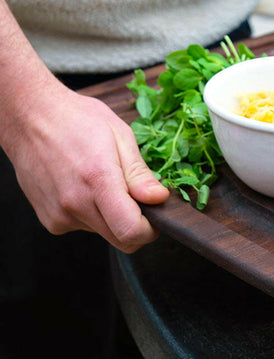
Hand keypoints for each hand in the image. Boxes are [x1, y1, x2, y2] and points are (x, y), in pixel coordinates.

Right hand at [2, 73, 169, 252]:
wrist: (31, 119)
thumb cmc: (77, 119)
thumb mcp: (120, 135)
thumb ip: (139, 173)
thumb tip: (158, 198)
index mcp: (98, 180)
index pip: (130, 231)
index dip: (150, 229)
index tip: (156, 214)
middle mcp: (75, 204)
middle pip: (119, 239)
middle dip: (136, 223)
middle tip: (137, 195)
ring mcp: (59, 216)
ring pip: (103, 232)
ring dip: (112, 215)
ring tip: (104, 179)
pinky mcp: (49, 220)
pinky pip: (83, 226)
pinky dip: (93, 212)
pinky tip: (85, 184)